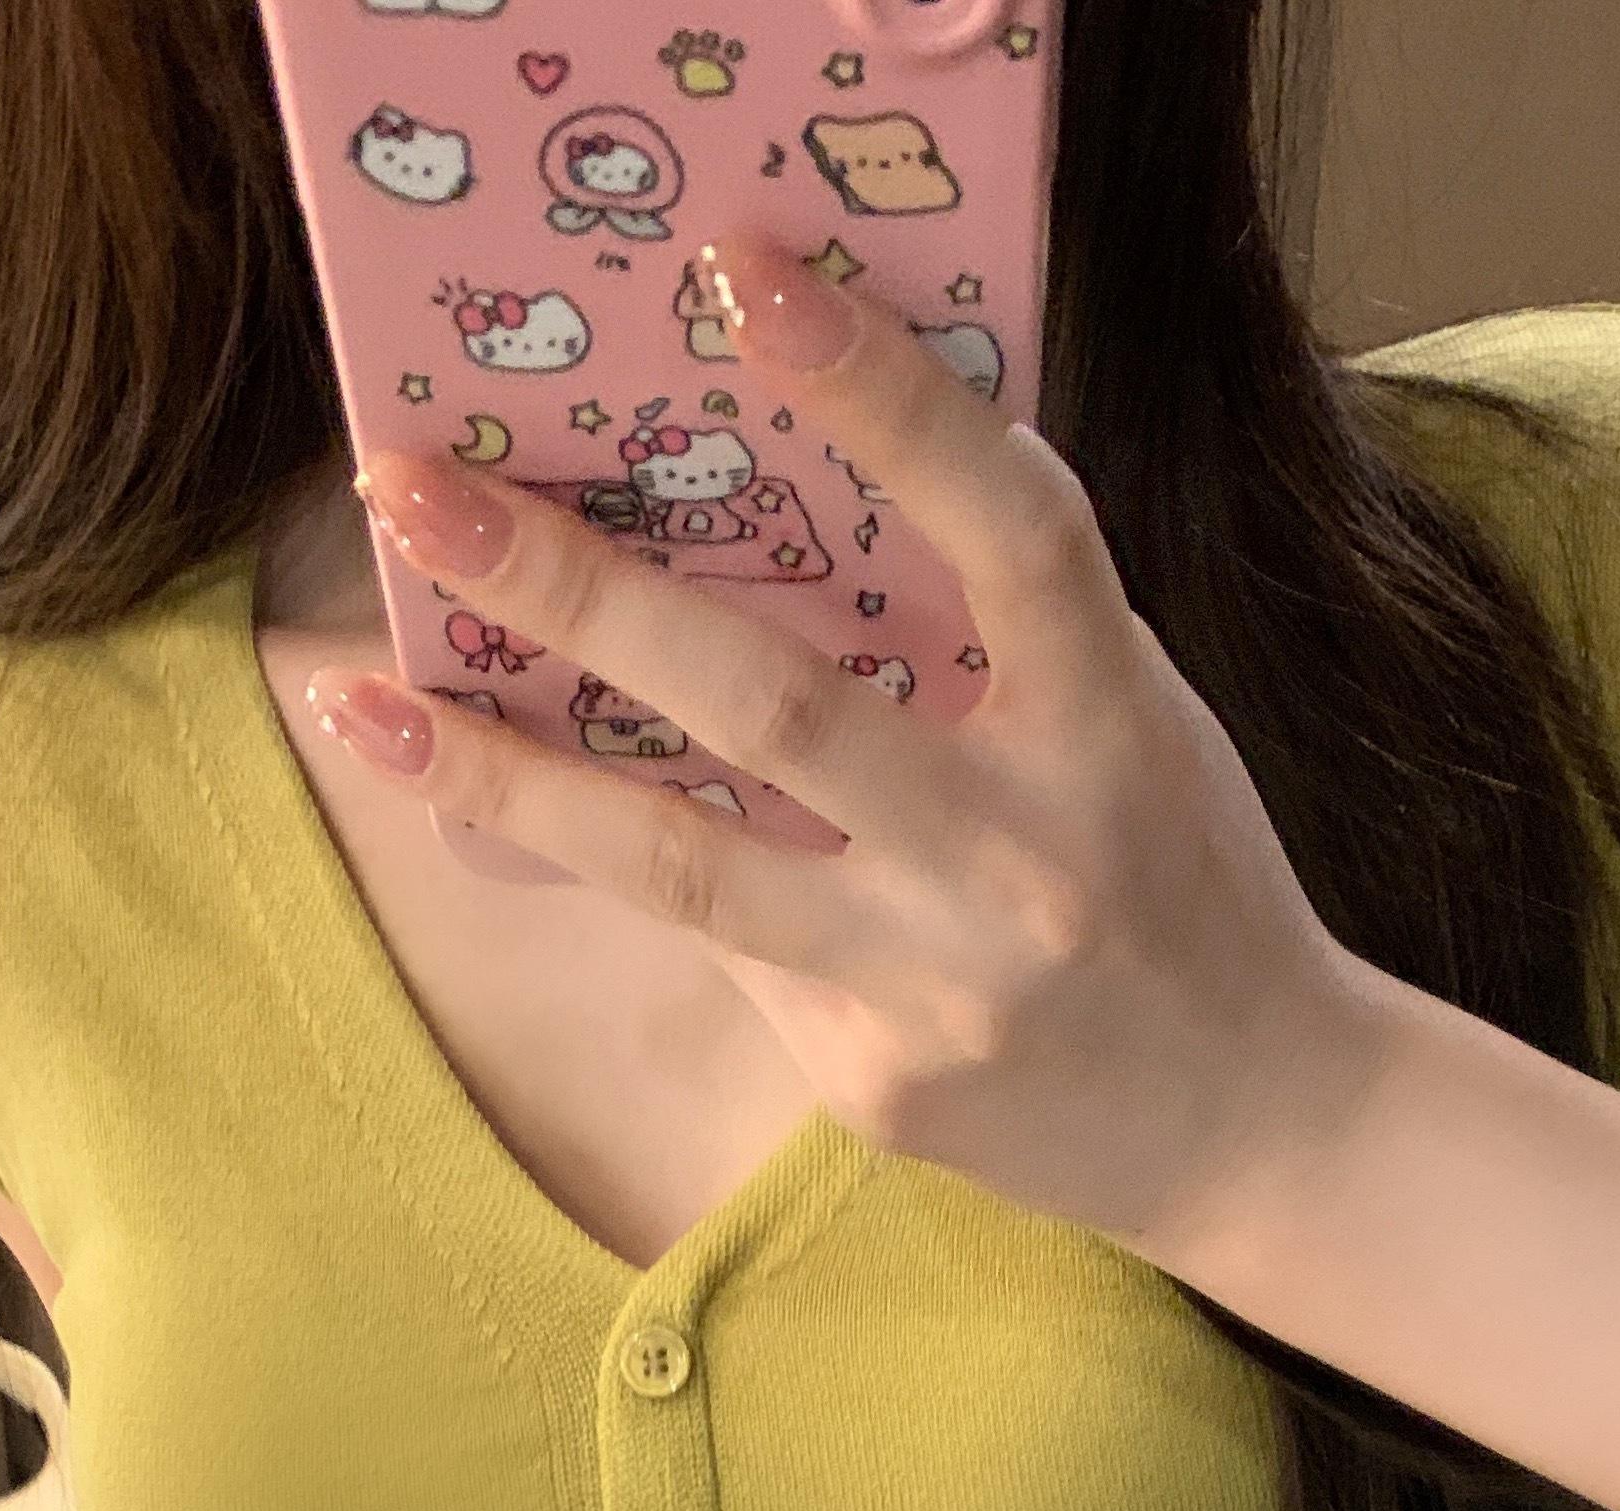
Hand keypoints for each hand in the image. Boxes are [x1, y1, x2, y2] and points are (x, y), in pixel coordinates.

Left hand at [306, 228, 1387, 1268]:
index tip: (739, 272)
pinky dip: (632, 867)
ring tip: (358, 693)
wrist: (1261, 1129)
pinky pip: (728, 949)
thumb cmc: (1178, 878)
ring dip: (502, 771)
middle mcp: (1023, 859)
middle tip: (417, 494)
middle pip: (777, 706)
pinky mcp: (873, 1082)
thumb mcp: (1130, 716)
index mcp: (1112, 724)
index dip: (878, 395)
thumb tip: (785, 490)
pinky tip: (528, 809)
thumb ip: (996, 625)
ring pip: (686, 865)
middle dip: (580, 592)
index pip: (1002, 526)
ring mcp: (938, 984)